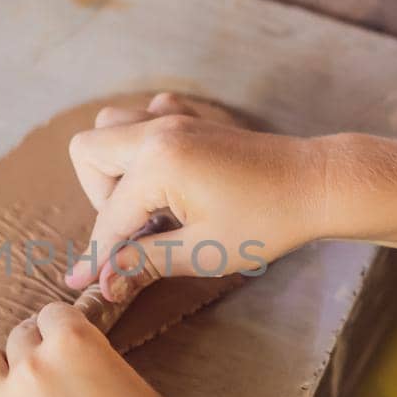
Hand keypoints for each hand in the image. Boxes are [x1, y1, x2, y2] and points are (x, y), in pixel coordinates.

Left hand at [0, 302, 219, 396]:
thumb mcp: (132, 385)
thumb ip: (95, 364)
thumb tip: (75, 362)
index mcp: (74, 344)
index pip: (53, 315)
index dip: (61, 328)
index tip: (64, 340)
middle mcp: (32, 366)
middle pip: (20, 337)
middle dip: (35, 347)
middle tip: (50, 370)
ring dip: (1, 362)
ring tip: (12, 375)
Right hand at [66, 92, 329, 299]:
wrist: (316, 184)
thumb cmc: (267, 221)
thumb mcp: (203, 252)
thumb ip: (145, 262)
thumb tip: (104, 282)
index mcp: (159, 163)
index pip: (110, 216)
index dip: (97, 255)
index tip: (81, 281)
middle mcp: (158, 130)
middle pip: (88, 152)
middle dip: (99, 197)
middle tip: (134, 229)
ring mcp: (174, 116)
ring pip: (110, 126)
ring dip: (113, 166)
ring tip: (146, 202)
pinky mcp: (191, 115)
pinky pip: (144, 114)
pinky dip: (141, 139)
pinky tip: (165, 170)